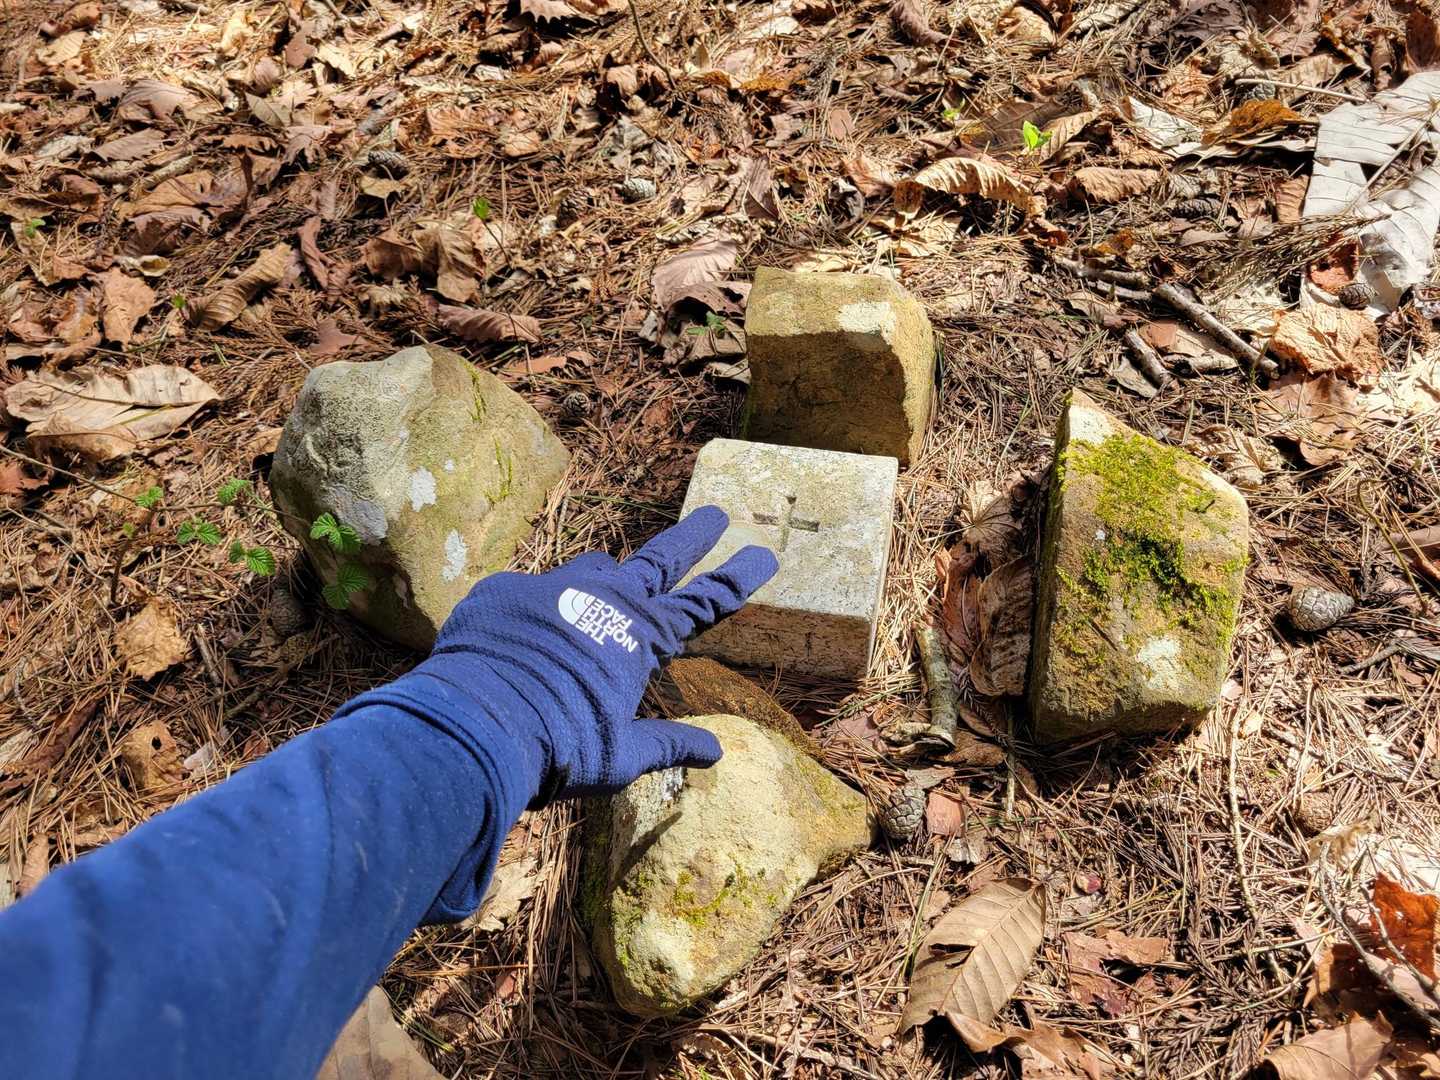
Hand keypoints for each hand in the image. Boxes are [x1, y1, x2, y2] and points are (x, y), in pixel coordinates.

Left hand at [413, 506, 777, 802]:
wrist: (476, 727)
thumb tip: (716, 752)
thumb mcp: (622, 757)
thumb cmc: (561, 748)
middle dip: (693, 537)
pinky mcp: (505, 592)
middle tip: (715, 513)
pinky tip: (522, 645)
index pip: (705, 603)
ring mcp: (553, 588)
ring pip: (593, 570)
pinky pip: (531, 595)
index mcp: (641, 637)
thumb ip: (668, 746)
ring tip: (603, 596)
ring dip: (607, 579)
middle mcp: (605, 600)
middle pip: (661, 559)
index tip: (764, 553)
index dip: (738, 578)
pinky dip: (538, 614)